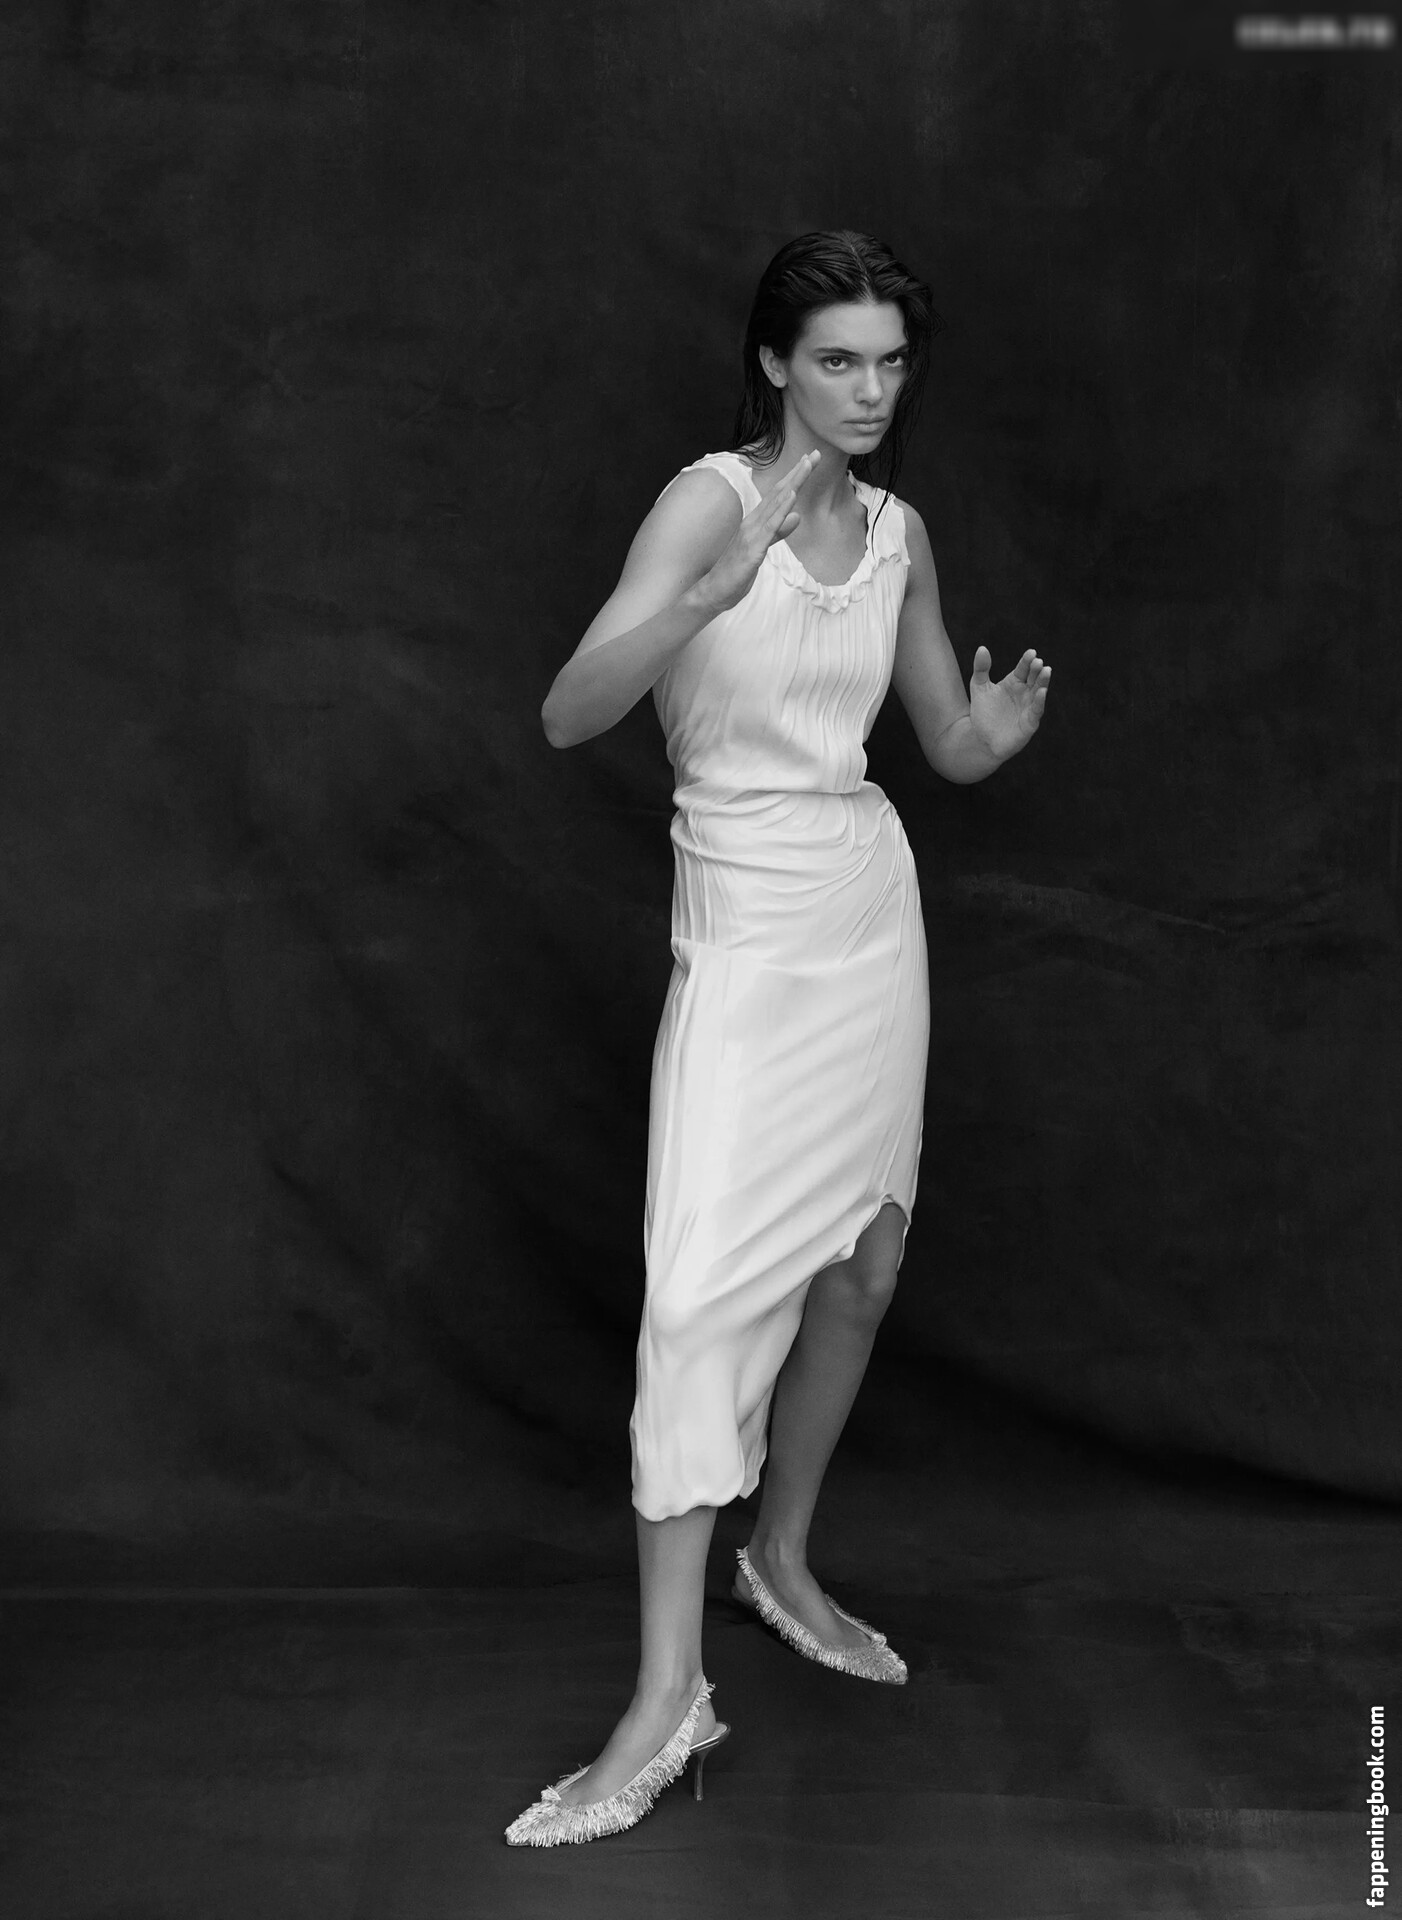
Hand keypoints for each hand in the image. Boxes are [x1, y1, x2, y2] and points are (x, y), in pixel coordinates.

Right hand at [694, 450, 819, 613]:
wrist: (713, 591)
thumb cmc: (735, 571)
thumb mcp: (763, 548)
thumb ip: (779, 531)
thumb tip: (797, 516)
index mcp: (756, 522)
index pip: (778, 495)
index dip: (795, 477)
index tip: (810, 460)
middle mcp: (753, 522)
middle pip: (779, 492)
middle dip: (797, 472)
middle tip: (815, 454)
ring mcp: (751, 533)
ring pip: (776, 504)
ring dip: (792, 483)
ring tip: (806, 465)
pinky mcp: (752, 549)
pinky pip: (769, 527)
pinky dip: (781, 510)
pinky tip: (791, 497)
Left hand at [968, 646, 1050, 761]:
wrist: (980, 739)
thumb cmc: (983, 713)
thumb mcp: (979, 687)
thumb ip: (981, 669)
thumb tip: (982, 648)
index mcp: (1014, 682)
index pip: (1024, 668)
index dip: (1027, 660)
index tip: (1031, 653)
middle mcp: (1025, 693)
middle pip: (1034, 678)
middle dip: (1037, 670)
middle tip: (1038, 662)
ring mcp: (1029, 707)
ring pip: (1039, 692)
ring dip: (1043, 682)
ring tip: (1046, 671)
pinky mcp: (1030, 722)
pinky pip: (1037, 710)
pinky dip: (1040, 701)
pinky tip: (1042, 692)